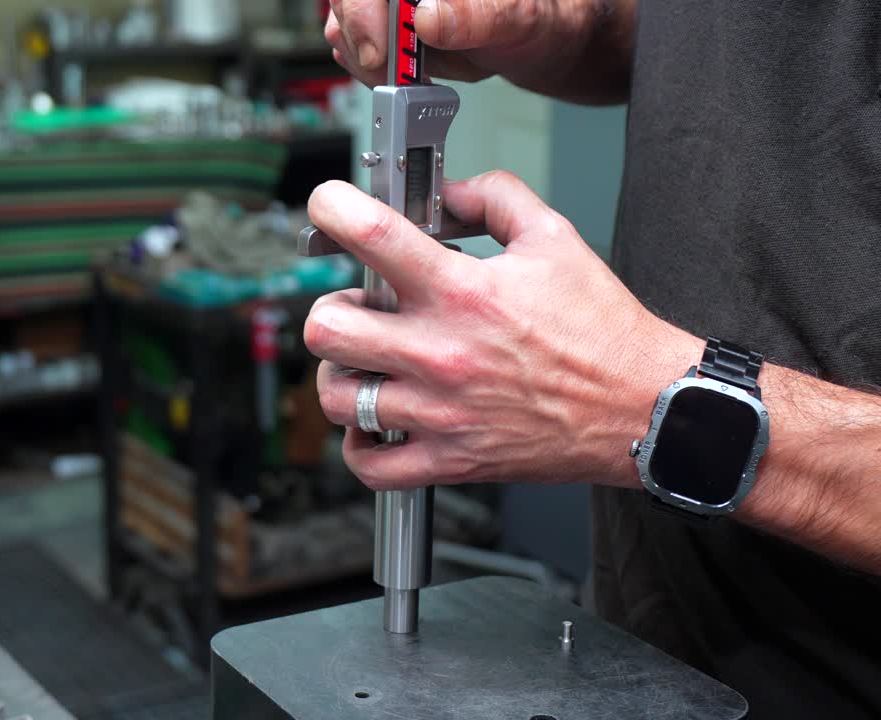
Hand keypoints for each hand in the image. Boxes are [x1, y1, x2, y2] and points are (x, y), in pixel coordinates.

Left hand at [304, 173, 702, 489]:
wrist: (645, 408)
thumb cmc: (603, 332)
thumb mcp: (555, 238)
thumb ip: (495, 199)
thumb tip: (448, 191)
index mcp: (464, 292)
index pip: (372, 235)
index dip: (333, 208)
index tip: (329, 206)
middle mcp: (442, 352)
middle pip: (326, 327)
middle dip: (330, 310)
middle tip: (358, 310)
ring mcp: (440, 412)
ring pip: (337, 395)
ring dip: (342, 374)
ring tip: (369, 364)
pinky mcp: (450, 459)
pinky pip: (369, 464)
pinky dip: (360, 444)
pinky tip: (378, 421)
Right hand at [325, 0, 601, 88]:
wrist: (546, 41)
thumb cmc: (543, 17)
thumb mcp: (523, 17)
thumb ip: (479, 15)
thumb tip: (430, 18)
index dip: (362, 8)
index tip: (379, 47)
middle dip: (361, 36)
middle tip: (390, 72)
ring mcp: (396, 5)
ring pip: (343, 21)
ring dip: (368, 55)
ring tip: (409, 71)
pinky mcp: (388, 25)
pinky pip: (355, 44)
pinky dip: (373, 67)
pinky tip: (404, 72)